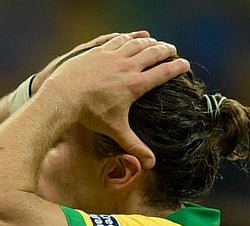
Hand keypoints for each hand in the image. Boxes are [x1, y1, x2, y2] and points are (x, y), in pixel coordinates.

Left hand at [37, 33, 189, 168]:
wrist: (64, 96)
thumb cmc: (90, 114)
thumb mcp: (116, 131)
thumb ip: (135, 146)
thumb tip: (152, 165)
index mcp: (135, 84)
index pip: (163, 72)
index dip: (177, 67)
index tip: (186, 65)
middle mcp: (126, 66)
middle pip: (153, 53)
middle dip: (166, 50)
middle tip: (173, 50)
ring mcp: (111, 55)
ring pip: (135, 43)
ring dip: (148, 41)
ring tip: (155, 41)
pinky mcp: (97, 50)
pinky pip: (117, 39)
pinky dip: (128, 36)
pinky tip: (131, 35)